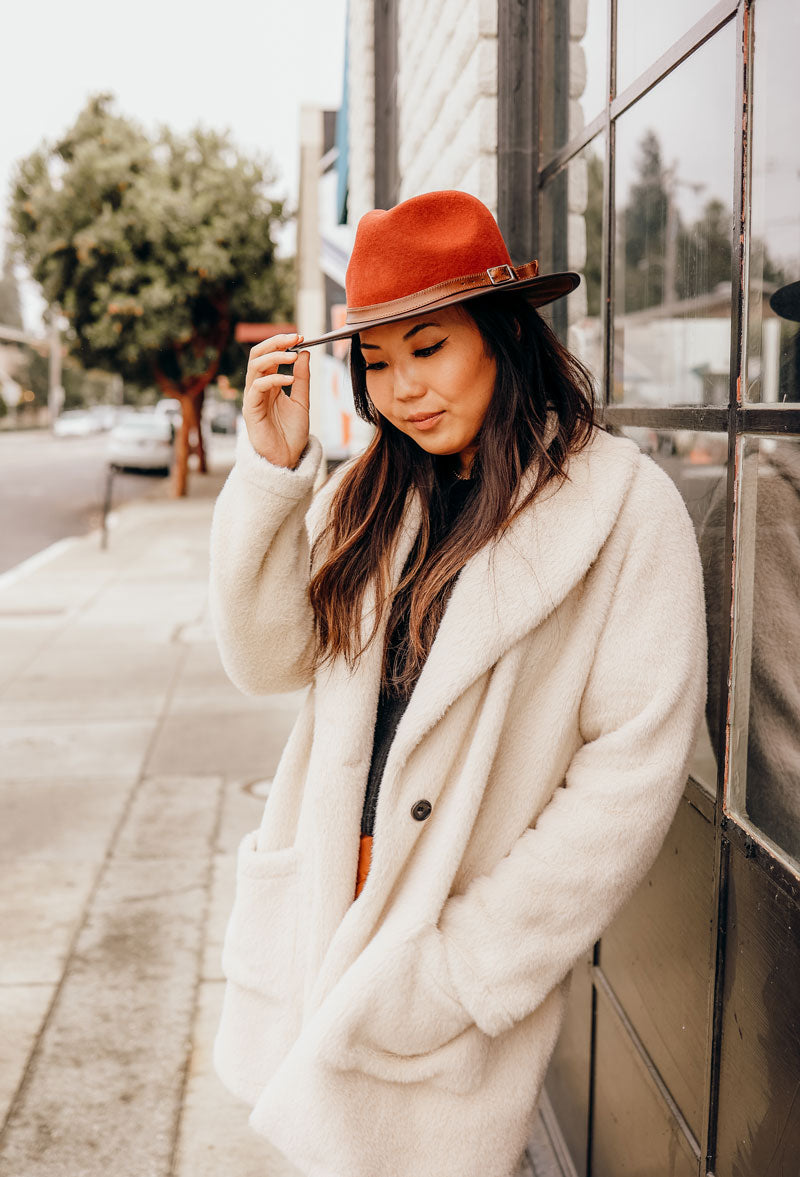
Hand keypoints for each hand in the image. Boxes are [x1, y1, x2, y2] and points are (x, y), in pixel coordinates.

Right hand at [242, 332, 310, 468]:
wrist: (287, 459)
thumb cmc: (292, 433)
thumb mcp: (302, 401)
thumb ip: (302, 378)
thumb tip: (304, 352)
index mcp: (270, 383)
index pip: (270, 354)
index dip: (282, 343)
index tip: (301, 336)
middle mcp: (258, 387)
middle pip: (257, 355)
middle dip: (275, 342)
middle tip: (294, 337)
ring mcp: (253, 398)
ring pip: (254, 366)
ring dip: (274, 356)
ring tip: (293, 355)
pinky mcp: (251, 410)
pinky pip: (256, 387)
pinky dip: (273, 379)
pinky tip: (289, 379)